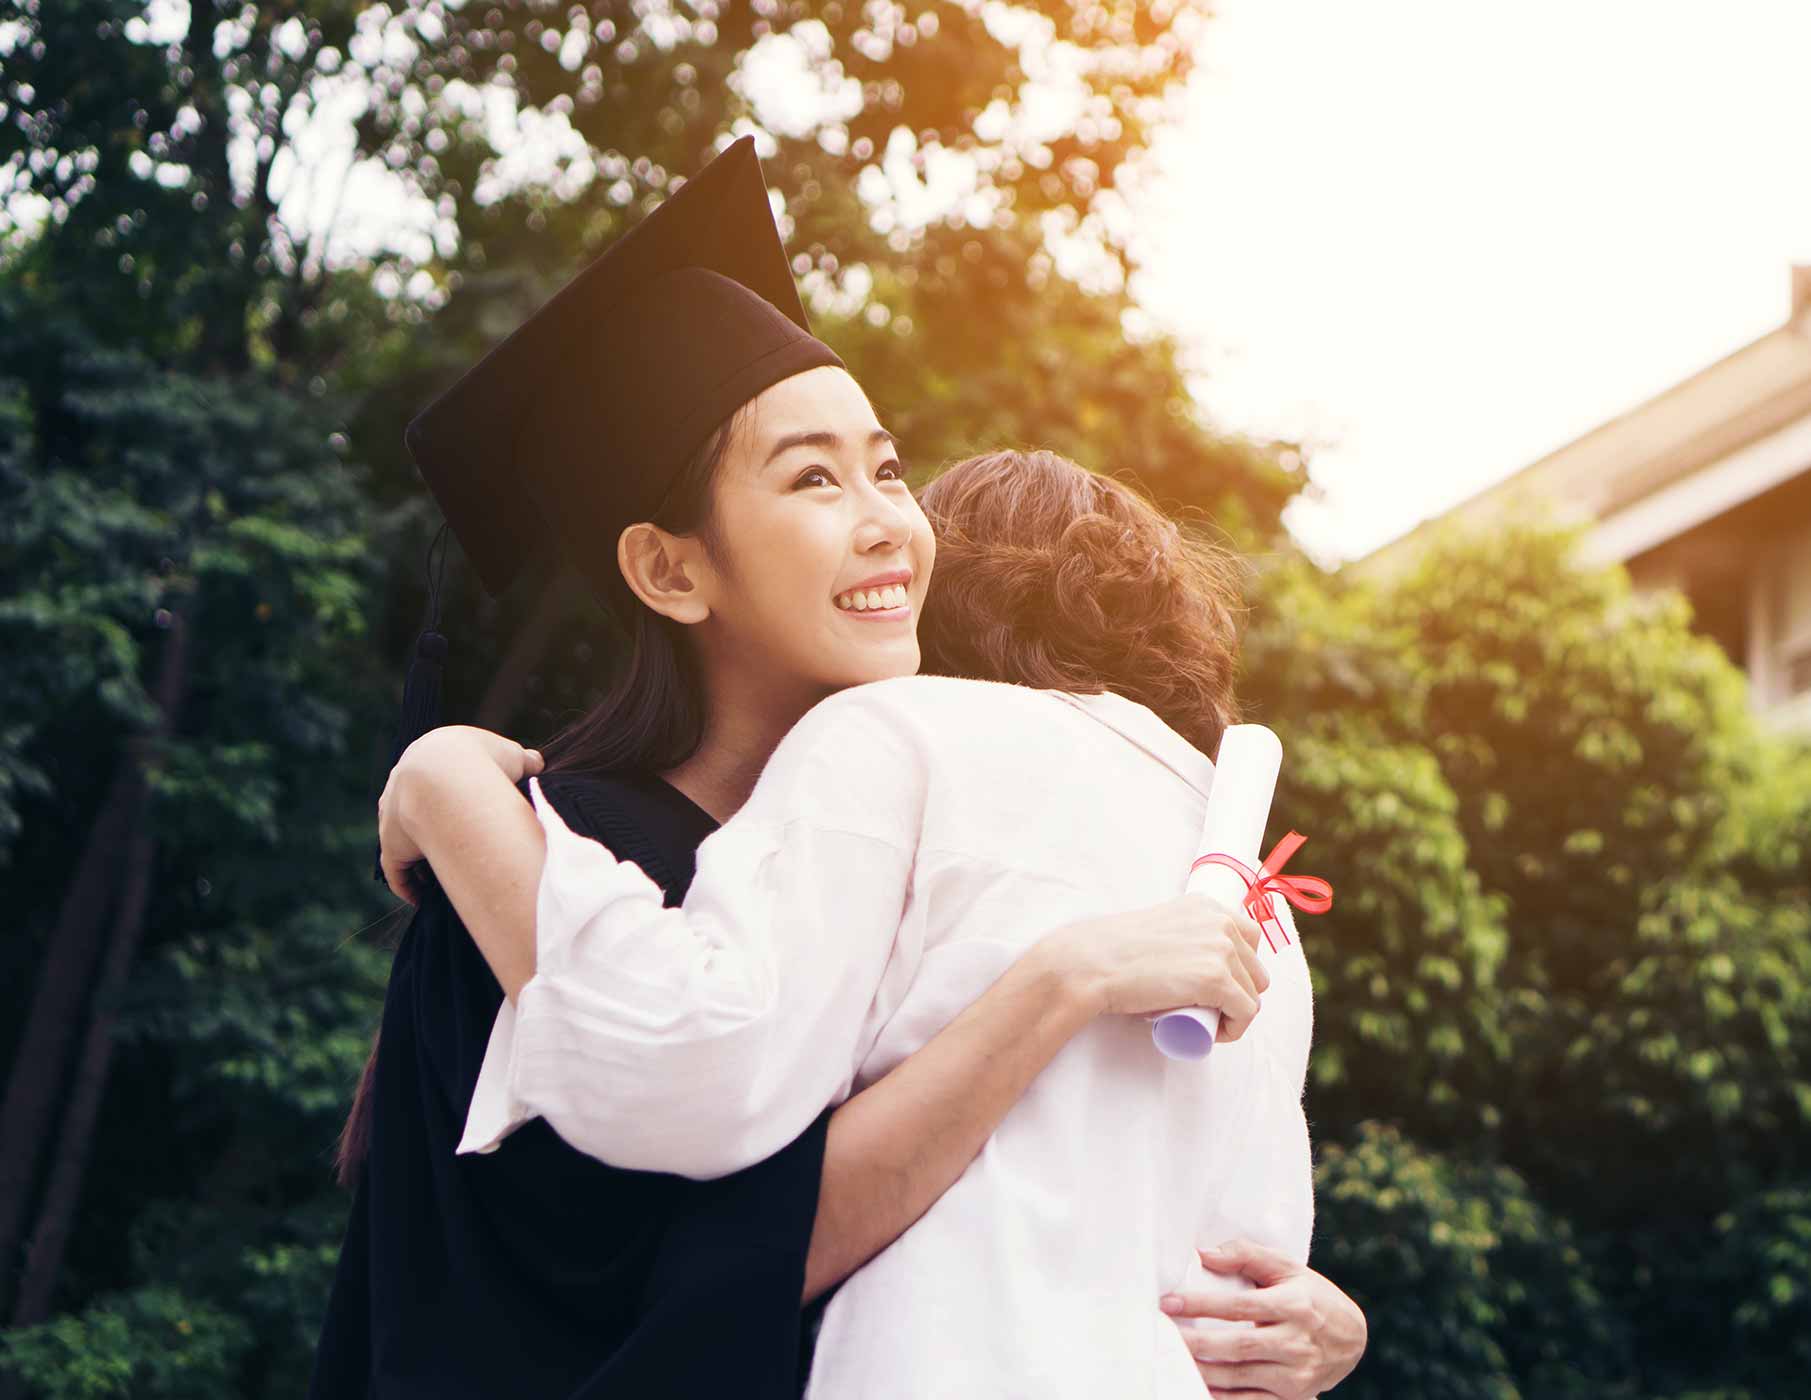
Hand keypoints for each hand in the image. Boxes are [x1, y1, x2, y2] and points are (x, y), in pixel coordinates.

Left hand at [377, 726, 543, 904]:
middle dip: (436, 825)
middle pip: (418, 809)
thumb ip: (523, 761)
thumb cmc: (486, 761)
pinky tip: (425, 898)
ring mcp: (393, 818)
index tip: (473, 809)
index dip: (453, 793)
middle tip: (461, 843)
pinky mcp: (392, 846)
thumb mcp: (513, 755)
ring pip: (407, 841)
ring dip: (422, 858)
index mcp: (429, 757)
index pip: (437, 777)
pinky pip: (398, 872)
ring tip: (446, 875)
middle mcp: (403, 786)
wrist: (448, 779)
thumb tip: (534, 764)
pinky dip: (410, 886)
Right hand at [1043, 895, 1269, 1041]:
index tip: (1217, 986)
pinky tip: (1216, 1033)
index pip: (1249, 938)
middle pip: (1255, 969)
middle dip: (1237, 992)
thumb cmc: (1114, 951)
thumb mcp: (1161, 926)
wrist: (1092, 964)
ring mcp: (1221, 950)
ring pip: (1252, 994)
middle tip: (1208, 1007)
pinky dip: (1235, 1028)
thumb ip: (1182, 930)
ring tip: (1206, 1021)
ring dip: (1234, 1012)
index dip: (1238, 967)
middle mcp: (1220, 922)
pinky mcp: (1217, 979)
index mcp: (1207, 905)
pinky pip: (1246, 1012)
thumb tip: (1191, 957)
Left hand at [1162, 1241, 1366, 1397]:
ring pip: (1240, 1377)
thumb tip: (1204, 1255)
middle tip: (1163, 1335)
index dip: (1202, 1305)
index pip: (1239, 1306)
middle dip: (1196, 1343)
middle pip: (1237, 1346)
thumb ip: (1245, 1255)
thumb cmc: (1310, 1295)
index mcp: (1294, 1306)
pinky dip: (1223, 1397)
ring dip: (1203, 1370)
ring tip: (1171, 1358)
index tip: (1169, 1303)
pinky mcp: (1294, 1396)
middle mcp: (1296, 1342)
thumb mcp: (1286, 1267)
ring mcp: (1296, 1374)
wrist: (1352, 1338)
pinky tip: (1197, 1385)